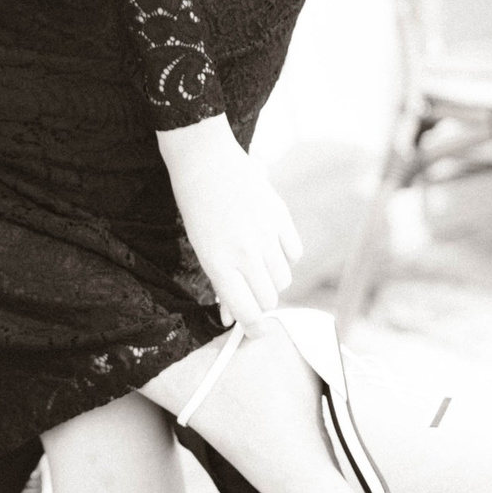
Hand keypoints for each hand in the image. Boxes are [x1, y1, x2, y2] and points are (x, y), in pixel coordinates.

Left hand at [157, 115, 300, 326]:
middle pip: (270, 299)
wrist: (205, 161)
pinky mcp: (281, 217)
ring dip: (273, 279)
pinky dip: (285, 256)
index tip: (257, 332)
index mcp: (219, 264)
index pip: (248, 311)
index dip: (254, 328)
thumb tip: (232, 318)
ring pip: (284, 279)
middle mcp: (245, 252)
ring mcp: (266, 234)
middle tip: (249, 291)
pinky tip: (270, 245)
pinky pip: (295, 253)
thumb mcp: (201, 250)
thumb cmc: (197, 209)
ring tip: (257, 264)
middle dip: (261, 302)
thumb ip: (220, 285)